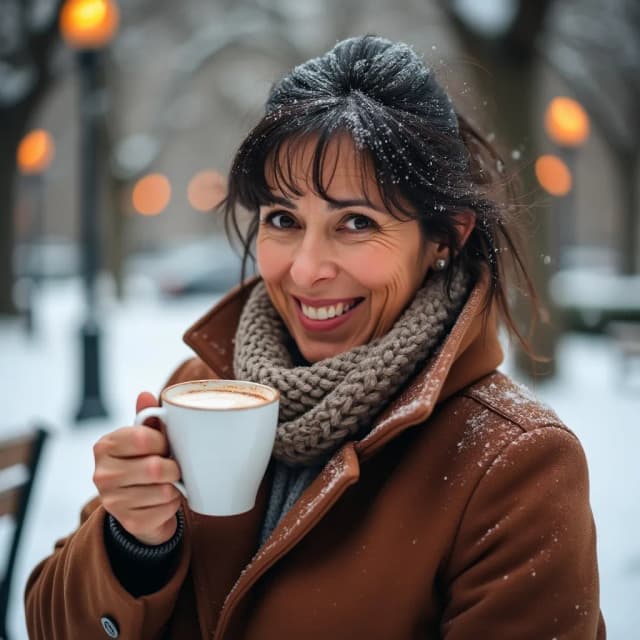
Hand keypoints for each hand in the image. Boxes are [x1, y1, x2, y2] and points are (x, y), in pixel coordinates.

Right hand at [93, 391, 181, 545]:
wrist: (137, 504)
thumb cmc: (143, 461)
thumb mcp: (144, 437)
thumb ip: (147, 417)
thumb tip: (144, 395)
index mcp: (105, 446)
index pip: (143, 438)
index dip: (163, 442)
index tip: (166, 446)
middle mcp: (103, 474)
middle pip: (155, 468)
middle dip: (174, 467)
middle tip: (174, 466)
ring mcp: (113, 501)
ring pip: (163, 491)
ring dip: (176, 487)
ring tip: (170, 483)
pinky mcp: (130, 522)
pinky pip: (165, 511)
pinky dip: (173, 505)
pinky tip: (165, 501)